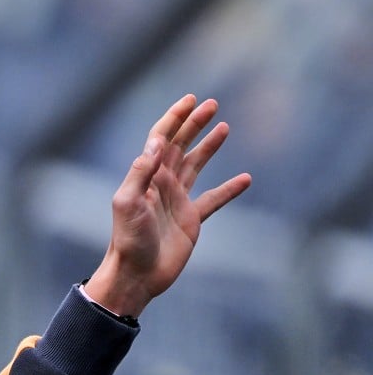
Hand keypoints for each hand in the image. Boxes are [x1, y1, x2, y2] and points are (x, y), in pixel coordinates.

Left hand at [85, 94, 250, 317]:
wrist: (136, 275)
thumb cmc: (128, 241)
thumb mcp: (127, 203)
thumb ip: (141, 171)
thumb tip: (157, 142)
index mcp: (146, 177)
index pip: (160, 139)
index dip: (174, 118)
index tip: (190, 100)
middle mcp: (161, 185)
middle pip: (179, 146)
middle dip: (193, 124)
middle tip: (211, 105)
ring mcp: (177, 202)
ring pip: (196, 166)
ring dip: (209, 147)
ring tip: (224, 127)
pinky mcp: (190, 220)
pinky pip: (213, 200)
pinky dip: (229, 189)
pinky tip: (246, 179)